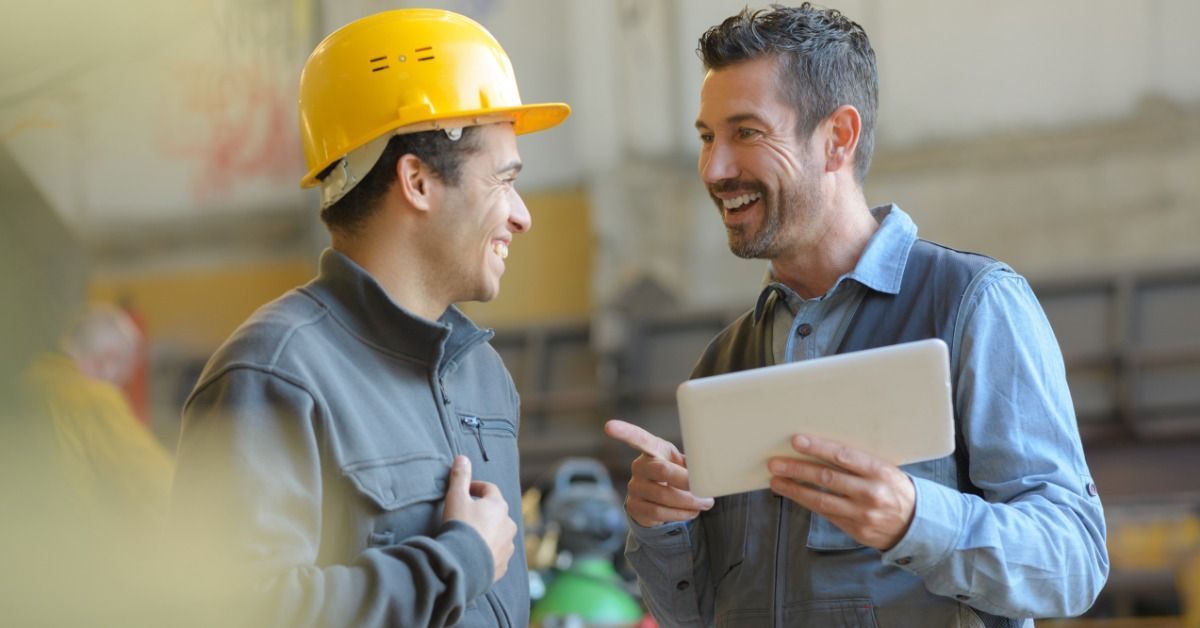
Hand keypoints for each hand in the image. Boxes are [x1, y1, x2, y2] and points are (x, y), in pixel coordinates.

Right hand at [442, 456, 516, 581]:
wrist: (462, 564)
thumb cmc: (460, 526)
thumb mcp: (456, 497)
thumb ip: (460, 477)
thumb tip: (462, 458)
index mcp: (499, 506)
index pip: (489, 489)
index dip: (475, 487)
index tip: (464, 491)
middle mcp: (508, 525)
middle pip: (496, 512)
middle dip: (483, 512)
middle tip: (465, 515)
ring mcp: (507, 546)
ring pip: (499, 534)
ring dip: (487, 533)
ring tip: (470, 538)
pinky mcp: (502, 565)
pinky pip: (496, 554)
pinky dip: (488, 552)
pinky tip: (475, 555)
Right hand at [604, 419, 713, 527]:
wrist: (663, 501)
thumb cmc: (678, 474)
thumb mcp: (685, 463)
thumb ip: (696, 462)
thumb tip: (716, 468)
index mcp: (652, 449)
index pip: (637, 438)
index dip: (624, 431)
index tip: (609, 426)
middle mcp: (639, 466)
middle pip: (662, 471)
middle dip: (686, 482)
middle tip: (706, 492)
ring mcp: (634, 487)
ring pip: (663, 496)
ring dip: (689, 502)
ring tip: (705, 503)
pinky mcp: (634, 507)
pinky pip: (659, 513)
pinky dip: (680, 514)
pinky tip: (692, 512)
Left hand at [768, 434, 914, 550]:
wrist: (918, 524)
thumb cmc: (894, 488)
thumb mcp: (885, 468)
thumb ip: (859, 461)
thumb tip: (821, 448)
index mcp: (880, 471)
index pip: (844, 456)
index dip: (819, 448)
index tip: (797, 441)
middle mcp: (871, 493)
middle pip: (827, 479)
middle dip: (797, 470)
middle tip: (775, 463)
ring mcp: (863, 514)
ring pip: (821, 500)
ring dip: (794, 489)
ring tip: (776, 481)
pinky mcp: (856, 530)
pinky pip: (826, 514)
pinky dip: (807, 503)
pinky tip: (793, 494)